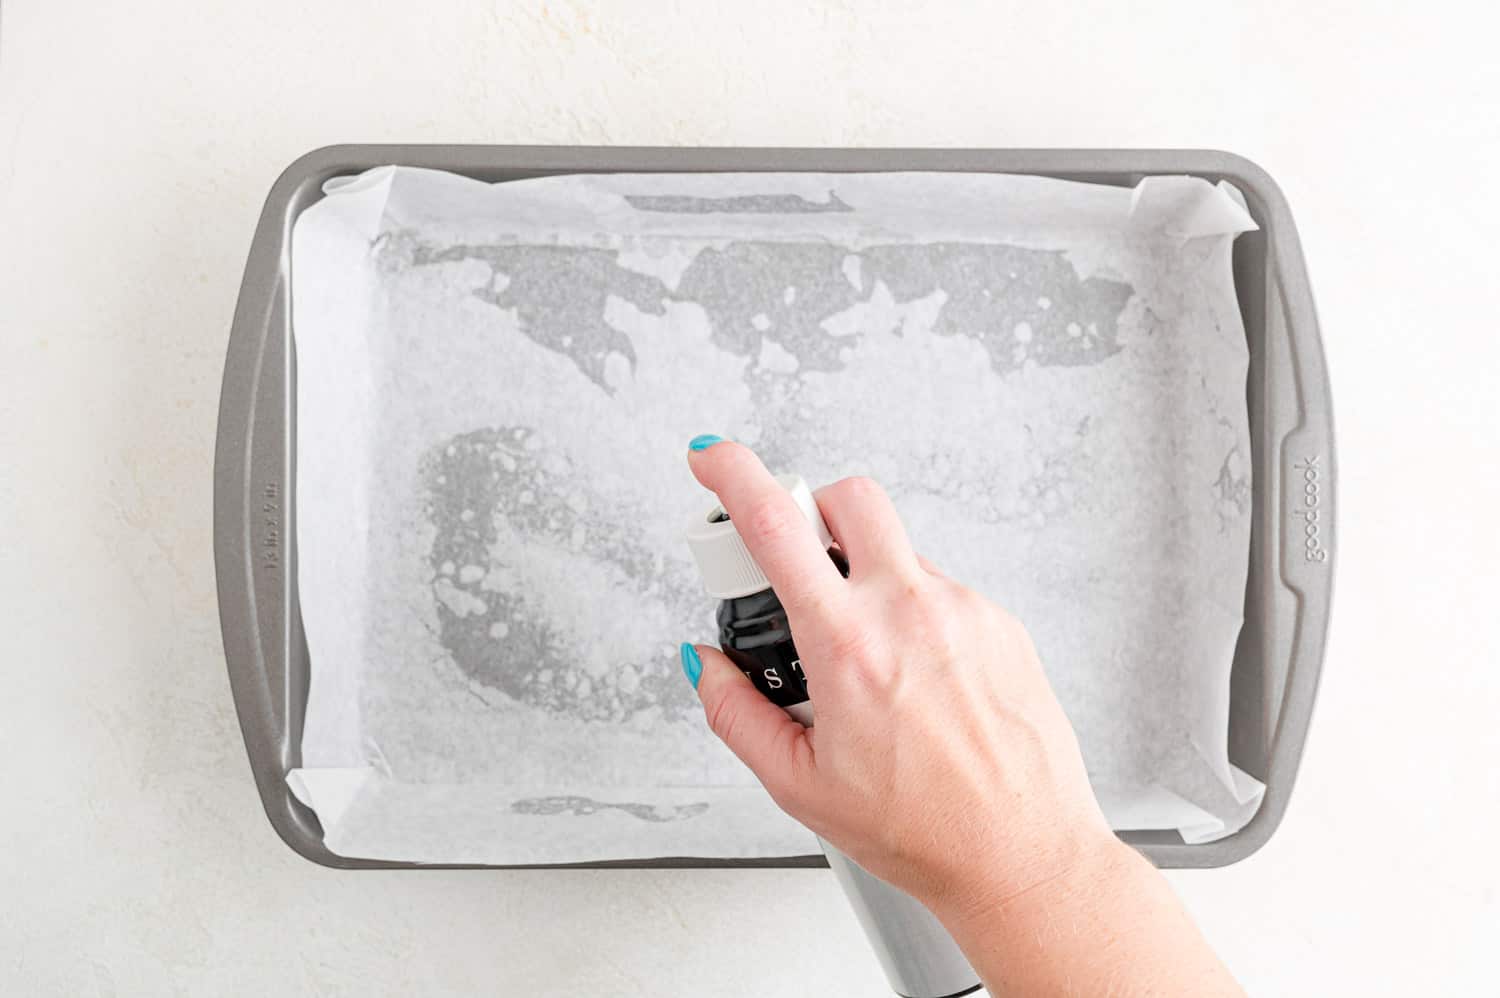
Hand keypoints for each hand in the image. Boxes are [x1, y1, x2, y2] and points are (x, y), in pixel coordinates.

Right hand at [680, 439, 1116, 916]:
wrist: (1025, 855)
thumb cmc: (926, 831)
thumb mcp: (799, 786)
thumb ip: (736, 713)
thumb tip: (709, 666)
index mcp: (850, 645)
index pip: (776, 525)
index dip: (731, 474)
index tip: (712, 457)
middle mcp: (911, 611)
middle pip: (849, 498)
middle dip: (811, 510)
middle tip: (797, 566)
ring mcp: (964, 611)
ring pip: (898, 552)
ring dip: (867, 581)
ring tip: (870, 668)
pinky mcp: (1001, 623)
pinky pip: (940, 592)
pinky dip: (913, 616)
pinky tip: (916, 683)